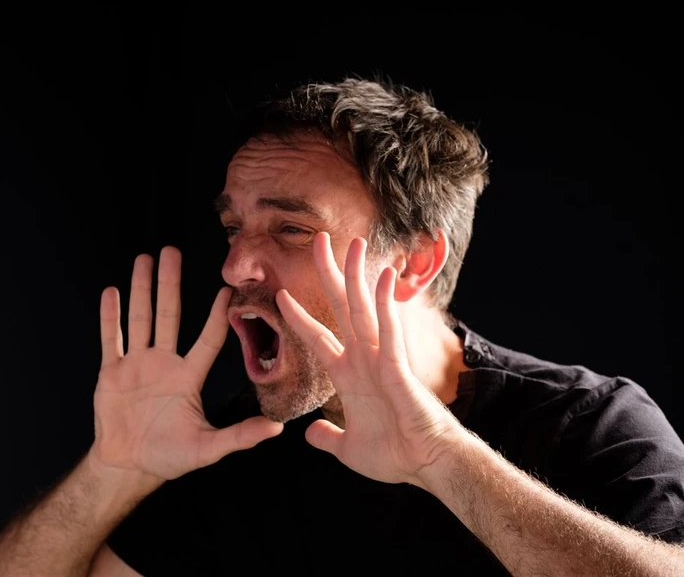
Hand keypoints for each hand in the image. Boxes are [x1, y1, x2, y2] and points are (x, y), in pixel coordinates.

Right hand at [91, 246, 282, 483]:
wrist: (128, 467)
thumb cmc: (169, 457)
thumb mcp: (207, 448)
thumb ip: (239, 436)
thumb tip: (277, 428)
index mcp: (188, 377)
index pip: (207, 339)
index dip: (216, 316)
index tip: (226, 290)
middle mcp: (164, 363)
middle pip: (168, 315)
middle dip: (169, 283)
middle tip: (171, 251)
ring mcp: (137, 364)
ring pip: (140, 318)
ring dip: (141, 289)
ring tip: (144, 259)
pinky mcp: (112, 372)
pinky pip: (112, 339)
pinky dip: (110, 317)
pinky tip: (112, 292)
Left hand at [276, 233, 465, 488]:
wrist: (427, 466)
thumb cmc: (396, 456)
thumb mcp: (348, 448)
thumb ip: (328, 438)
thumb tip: (309, 434)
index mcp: (349, 375)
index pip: (318, 337)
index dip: (299, 316)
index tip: (280, 295)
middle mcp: (364, 360)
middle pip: (342, 307)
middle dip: (330, 274)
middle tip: (318, 240)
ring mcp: (381, 360)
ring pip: (365, 309)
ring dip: (356, 276)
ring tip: (352, 243)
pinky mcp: (399, 368)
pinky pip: (389, 331)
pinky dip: (386, 304)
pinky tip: (382, 278)